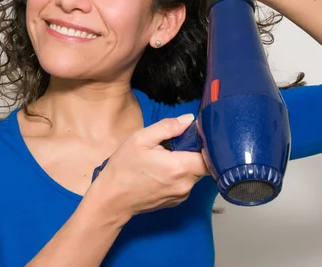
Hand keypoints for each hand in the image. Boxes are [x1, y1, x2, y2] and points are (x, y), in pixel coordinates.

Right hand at [89, 114, 208, 219]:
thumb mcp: (141, 139)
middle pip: (202, 166)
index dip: (205, 145)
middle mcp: (185, 185)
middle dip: (192, 154)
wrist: (112, 199)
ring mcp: (181, 196)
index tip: (194, 138)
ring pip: (193, 175)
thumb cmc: (124, 168)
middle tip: (173, 146)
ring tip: (164, 159)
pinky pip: (185, 185)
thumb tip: (189, 119)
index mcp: (179, 167)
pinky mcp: (175, 202)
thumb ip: (167, 127)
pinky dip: (178, 176)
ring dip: (185, 165)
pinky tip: (161, 173)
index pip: (209, 156)